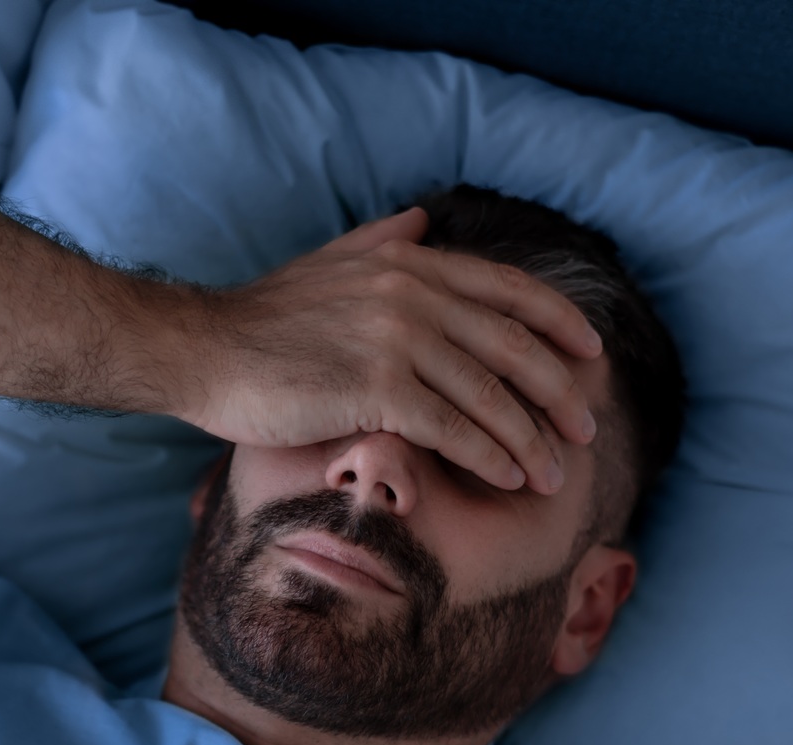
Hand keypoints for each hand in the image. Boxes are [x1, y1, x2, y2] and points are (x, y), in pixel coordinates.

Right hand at [169, 208, 603, 493]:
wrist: (200, 349)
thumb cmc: (260, 320)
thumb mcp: (327, 263)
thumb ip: (381, 241)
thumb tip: (421, 218)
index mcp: (408, 260)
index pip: (509, 288)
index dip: (559, 322)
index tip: (591, 353)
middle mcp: (411, 291)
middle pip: (513, 344)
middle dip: (559, 392)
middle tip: (586, 429)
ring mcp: (395, 336)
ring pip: (489, 392)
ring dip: (531, 438)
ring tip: (554, 473)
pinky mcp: (374, 385)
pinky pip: (452, 426)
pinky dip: (489, 455)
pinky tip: (509, 478)